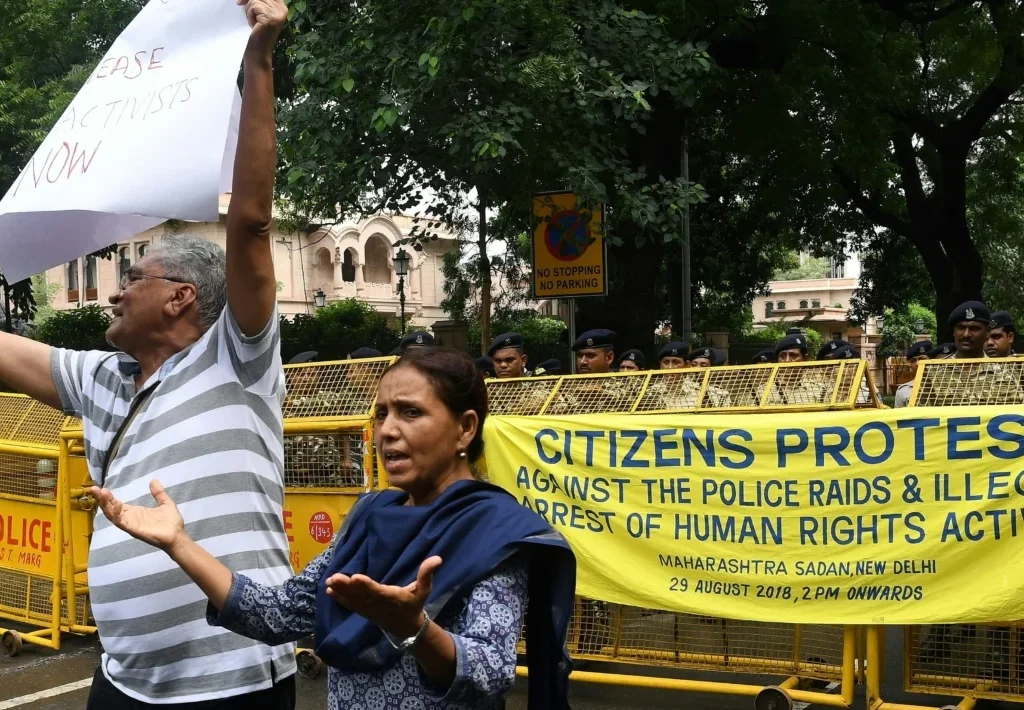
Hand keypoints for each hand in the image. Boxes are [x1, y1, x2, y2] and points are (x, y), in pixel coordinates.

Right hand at [91, 479, 185, 552]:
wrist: (178, 535)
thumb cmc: (171, 522)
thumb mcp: (165, 503)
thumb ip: (158, 493)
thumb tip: (153, 480)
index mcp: (135, 512)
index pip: (116, 504)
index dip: (108, 497)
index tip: (102, 488)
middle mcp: (130, 518)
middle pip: (111, 509)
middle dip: (102, 499)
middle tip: (95, 489)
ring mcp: (131, 525)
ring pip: (113, 516)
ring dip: (106, 505)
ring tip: (102, 494)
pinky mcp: (134, 530)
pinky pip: (122, 523)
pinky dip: (118, 514)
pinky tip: (117, 504)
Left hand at [237, 0, 287, 57]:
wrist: (258, 51)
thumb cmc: (257, 33)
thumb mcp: (260, 13)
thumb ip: (259, 2)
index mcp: (282, 7)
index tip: (244, 1)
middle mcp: (282, 9)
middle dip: (249, 1)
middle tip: (243, 7)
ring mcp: (277, 14)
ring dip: (249, 10)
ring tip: (253, 22)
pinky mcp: (270, 18)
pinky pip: (254, 6)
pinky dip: (250, 15)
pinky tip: (253, 25)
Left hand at [326, 556, 441, 638]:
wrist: (407, 628)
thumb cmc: (415, 605)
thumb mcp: (424, 590)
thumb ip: (427, 574)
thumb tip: (438, 558)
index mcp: (391, 597)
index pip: (377, 591)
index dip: (366, 585)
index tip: (355, 577)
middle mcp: (377, 604)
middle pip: (360, 595)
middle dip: (347, 587)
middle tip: (334, 578)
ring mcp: (369, 609)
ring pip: (353, 599)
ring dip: (340, 591)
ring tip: (329, 582)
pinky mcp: (364, 611)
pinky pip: (351, 605)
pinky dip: (340, 598)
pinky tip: (329, 591)